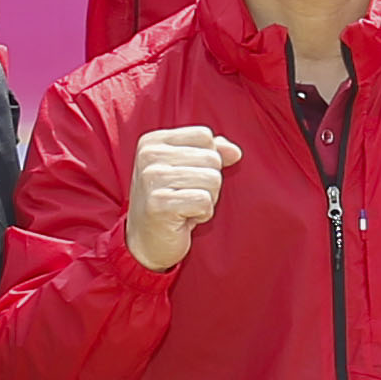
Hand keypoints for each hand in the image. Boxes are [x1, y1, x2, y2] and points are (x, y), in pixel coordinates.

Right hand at [123, 125, 241, 271]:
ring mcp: (152, 178)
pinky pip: (205, 201)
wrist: (144, 243)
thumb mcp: (187, 170)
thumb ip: (211, 153)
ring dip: (207, 200)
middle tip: (185, 197)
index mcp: (153, 142)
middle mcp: (149, 155)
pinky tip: (184, 219)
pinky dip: (202, 214)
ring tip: (185, 207)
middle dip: (209, 183)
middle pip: (212, 158)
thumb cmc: (169, 204)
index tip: (186, 178)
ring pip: (213, 179)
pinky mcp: (159, 203)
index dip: (207, 159)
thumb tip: (235, 152)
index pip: (204, 136)